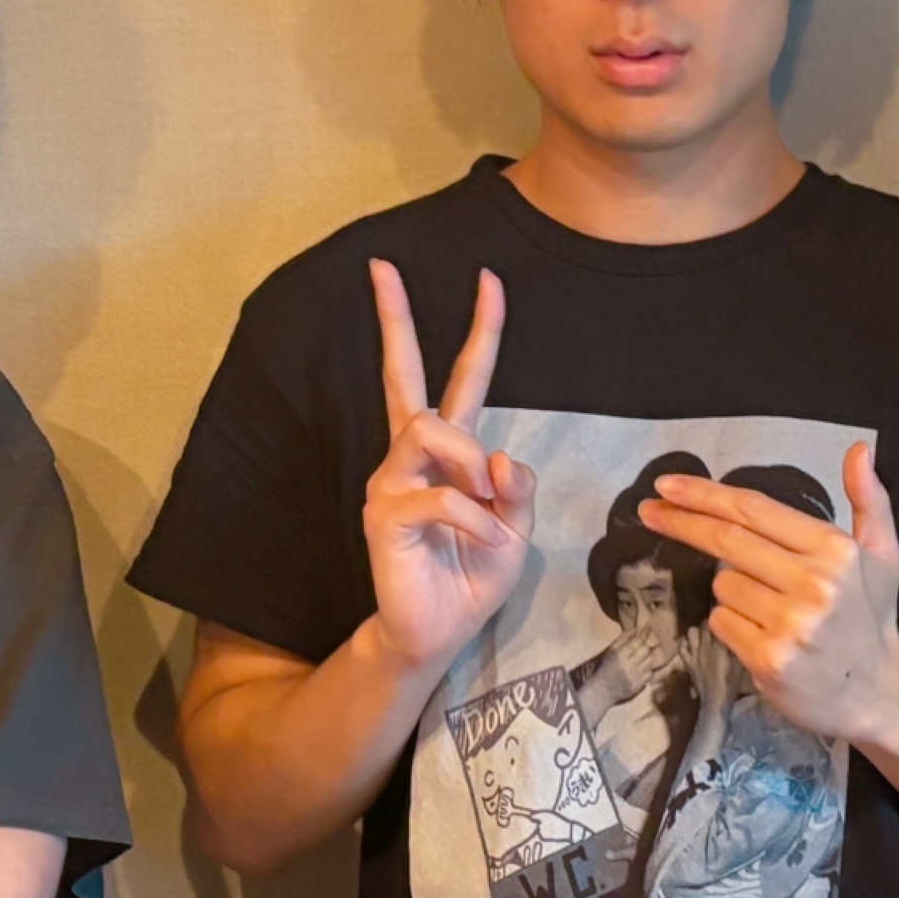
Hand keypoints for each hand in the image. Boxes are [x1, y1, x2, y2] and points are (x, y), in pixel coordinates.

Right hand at [363, 260, 535, 672]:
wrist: (437, 630)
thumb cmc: (473, 575)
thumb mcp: (517, 528)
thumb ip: (515, 486)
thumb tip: (495, 454)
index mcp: (451, 451)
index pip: (464, 378)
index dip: (482, 330)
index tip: (490, 278)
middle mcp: (413, 455)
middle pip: (401, 374)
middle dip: (393, 317)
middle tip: (381, 266)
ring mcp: (392, 480)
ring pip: (432, 429)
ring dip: (471, 465)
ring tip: (489, 508)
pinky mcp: (383, 512)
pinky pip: (442, 496)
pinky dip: (476, 521)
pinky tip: (484, 542)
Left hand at [637, 440, 898, 749]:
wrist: (876, 694)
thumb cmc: (872, 618)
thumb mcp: (884, 554)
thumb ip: (869, 499)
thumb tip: (860, 448)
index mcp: (835, 550)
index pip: (755, 511)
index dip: (706, 495)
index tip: (667, 485)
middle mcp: (814, 584)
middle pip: (727, 540)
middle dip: (681, 521)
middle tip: (649, 510)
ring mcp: (790, 623)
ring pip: (722, 584)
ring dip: (732, 588)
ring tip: (770, 608)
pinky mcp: (768, 658)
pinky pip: (721, 622)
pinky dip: (732, 623)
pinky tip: (764, 634)